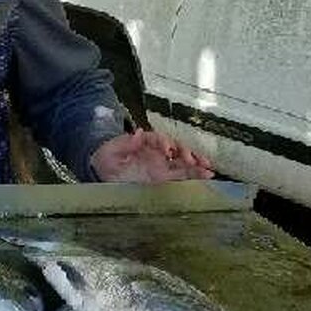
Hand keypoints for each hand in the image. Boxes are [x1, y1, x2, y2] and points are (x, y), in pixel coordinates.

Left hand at [89, 129, 214, 182]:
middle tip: (192, 160)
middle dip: (186, 152)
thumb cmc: (106, 159)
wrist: (103, 174)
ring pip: (183, 162)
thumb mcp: (110, 150)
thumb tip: (139, 132)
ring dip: (196, 164)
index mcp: (144, 143)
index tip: (167, 149)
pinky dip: (195, 175)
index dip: (164, 141)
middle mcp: (156, 152)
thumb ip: (125, 143)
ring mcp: (162, 165)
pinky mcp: (165, 178)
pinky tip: (207, 176)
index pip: (157, 139)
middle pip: (176, 149)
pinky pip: (182, 175)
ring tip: (207, 169)